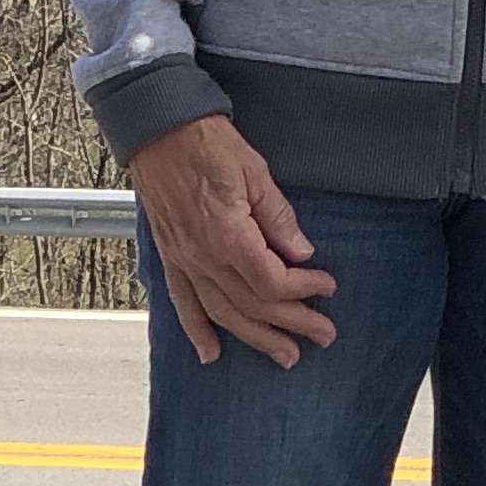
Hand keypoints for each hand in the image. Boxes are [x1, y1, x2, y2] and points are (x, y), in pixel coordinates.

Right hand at [134, 112, 333, 367]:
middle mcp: (204, 257)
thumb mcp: (255, 172)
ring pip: (223, 313)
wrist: (159, 131)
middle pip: (253, 305)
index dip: (304, 290)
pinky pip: (183, 303)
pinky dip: (197, 331)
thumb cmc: (205, 143)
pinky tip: (211, 353)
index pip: (273, 281)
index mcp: (229, 236)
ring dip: (256, 337)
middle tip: (322, 336)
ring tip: (284, 355)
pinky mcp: (172, 257)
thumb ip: (278, 217)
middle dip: (292, 324)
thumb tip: (301, 251)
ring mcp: (185, 261)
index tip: (326, 287)